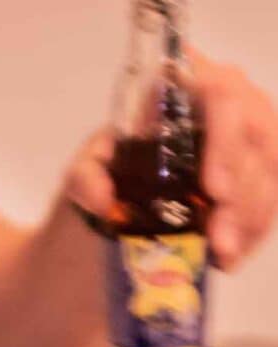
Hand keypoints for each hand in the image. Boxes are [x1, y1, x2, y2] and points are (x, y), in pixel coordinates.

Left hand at [66, 52, 277, 268]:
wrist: (128, 195)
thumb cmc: (113, 170)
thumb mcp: (88, 170)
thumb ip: (87, 177)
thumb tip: (103, 199)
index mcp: (186, 88)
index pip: (220, 93)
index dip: (225, 139)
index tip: (213, 188)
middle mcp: (228, 105)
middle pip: (255, 136)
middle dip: (241, 192)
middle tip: (217, 236)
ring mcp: (249, 140)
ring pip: (269, 170)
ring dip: (249, 217)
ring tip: (220, 252)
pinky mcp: (260, 176)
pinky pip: (271, 200)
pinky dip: (253, 232)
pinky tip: (228, 257)